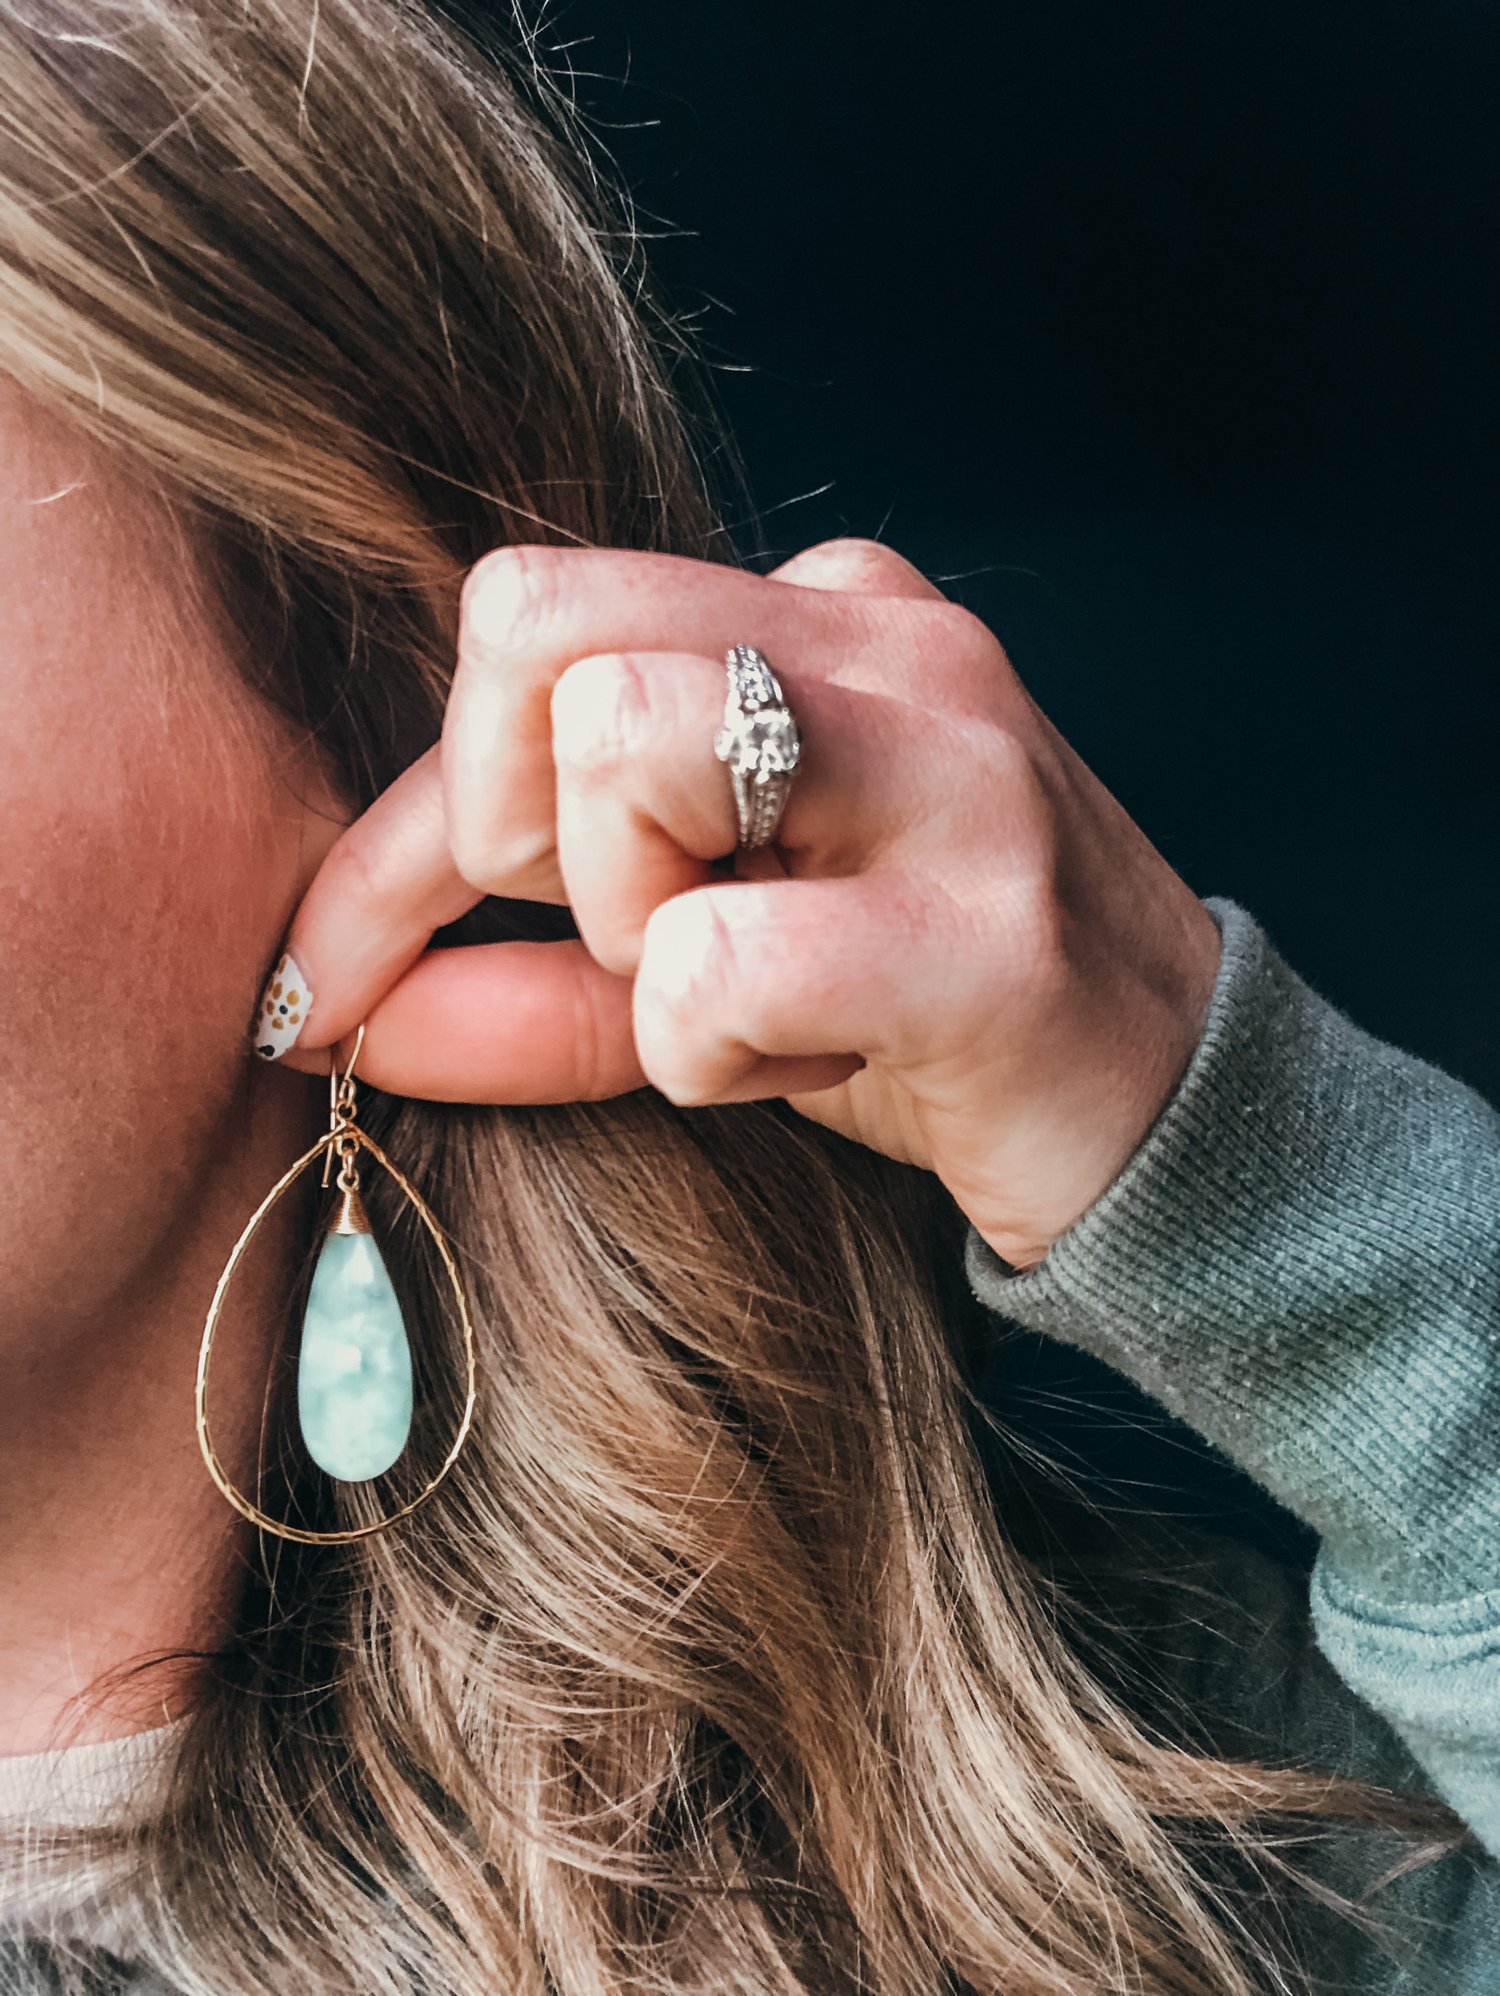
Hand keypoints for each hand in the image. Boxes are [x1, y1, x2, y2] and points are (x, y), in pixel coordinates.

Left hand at [260, 537, 1221, 1269]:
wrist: (1169, 1110)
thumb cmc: (915, 1012)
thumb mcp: (709, 954)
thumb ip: (526, 963)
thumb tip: (332, 1010)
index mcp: (821, 611)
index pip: (527, 621)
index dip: (414, 807)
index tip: (351, 959)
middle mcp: (889, 645)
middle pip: (539, 628)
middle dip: (509, 824)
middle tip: (620, 934)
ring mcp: (953, 769)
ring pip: (624, 753)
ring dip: (630, 931)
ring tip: (741, 996)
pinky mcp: (987, 931)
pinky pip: (715, 964)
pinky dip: (709, 1052)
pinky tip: (817, 1062)